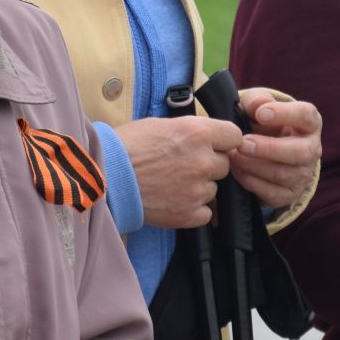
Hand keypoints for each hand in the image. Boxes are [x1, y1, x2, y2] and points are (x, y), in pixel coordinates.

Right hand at [113, 116, 238, 228]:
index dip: (223, 141)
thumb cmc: (126, 146)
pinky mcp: (188, 214)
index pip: (235, 136)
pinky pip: (205, 212)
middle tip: (183, 165)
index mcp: (198, 133)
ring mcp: (197, 190)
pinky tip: (173, 200)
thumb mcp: (162, 124)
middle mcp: (203, 161)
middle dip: (209, 164)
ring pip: (213, 189)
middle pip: (224, 165)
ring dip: (198, 186)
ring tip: (171, 183)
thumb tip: (207, 137)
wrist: (104, 177)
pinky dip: (193, 208)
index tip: (215, 145)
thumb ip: (191, 131)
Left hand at [228, 89, 322, 210]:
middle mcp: (312, 149)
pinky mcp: (290, 194)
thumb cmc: (262, 122)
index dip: (285, 114)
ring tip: (232, 156)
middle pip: (300, 152)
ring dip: (254, 166)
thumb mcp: (258, 105)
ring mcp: (303, 174)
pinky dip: (251, 182)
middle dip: (269, 148)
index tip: (261, 114)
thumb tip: (257, 107)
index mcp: (309, 122)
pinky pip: (272, 193)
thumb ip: (257, 100)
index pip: (305, 116)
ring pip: (283, 174)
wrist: (262, 150)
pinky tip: (236, 170)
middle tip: (243, 143)